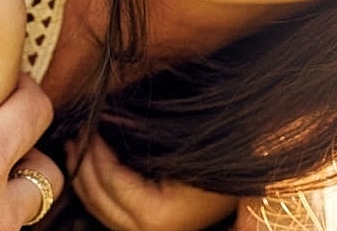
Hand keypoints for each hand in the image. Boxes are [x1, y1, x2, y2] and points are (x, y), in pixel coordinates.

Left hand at [72, 132, 239, 230]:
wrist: (259, 162)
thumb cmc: (222, 145)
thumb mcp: (176, 136)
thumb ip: (137, 130)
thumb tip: (103, 117)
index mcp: (159, 217)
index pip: (111, 182)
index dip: (95, 152)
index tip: (88, 123)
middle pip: (100, 201)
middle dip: (84, 166)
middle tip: (77, 134)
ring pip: (103, 211)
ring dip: (87, 178)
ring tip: (80, 147)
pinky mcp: (158, 228)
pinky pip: (116, 212)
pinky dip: (102, 189)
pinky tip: (97, 165)